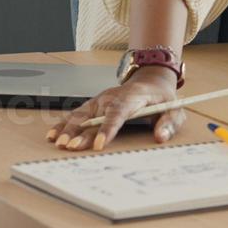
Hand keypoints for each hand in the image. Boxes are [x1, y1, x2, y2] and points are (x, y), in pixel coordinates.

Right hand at [46, 68, 181, 150]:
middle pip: (94, 115)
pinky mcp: (94, 104)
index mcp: (132, 98)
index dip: (107, 129)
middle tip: (70, 146)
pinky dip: (64, 124)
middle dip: (81, 131)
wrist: (152, 81)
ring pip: (81, 113)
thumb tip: (160, 137)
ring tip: (57, 142)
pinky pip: (76, 114)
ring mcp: (100, 100)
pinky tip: (53, 134)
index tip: (98, 145)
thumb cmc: (162, 99)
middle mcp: (112, 97)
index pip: (118, 113)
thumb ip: (169, 123)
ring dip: (68, 128)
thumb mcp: (174, 110)